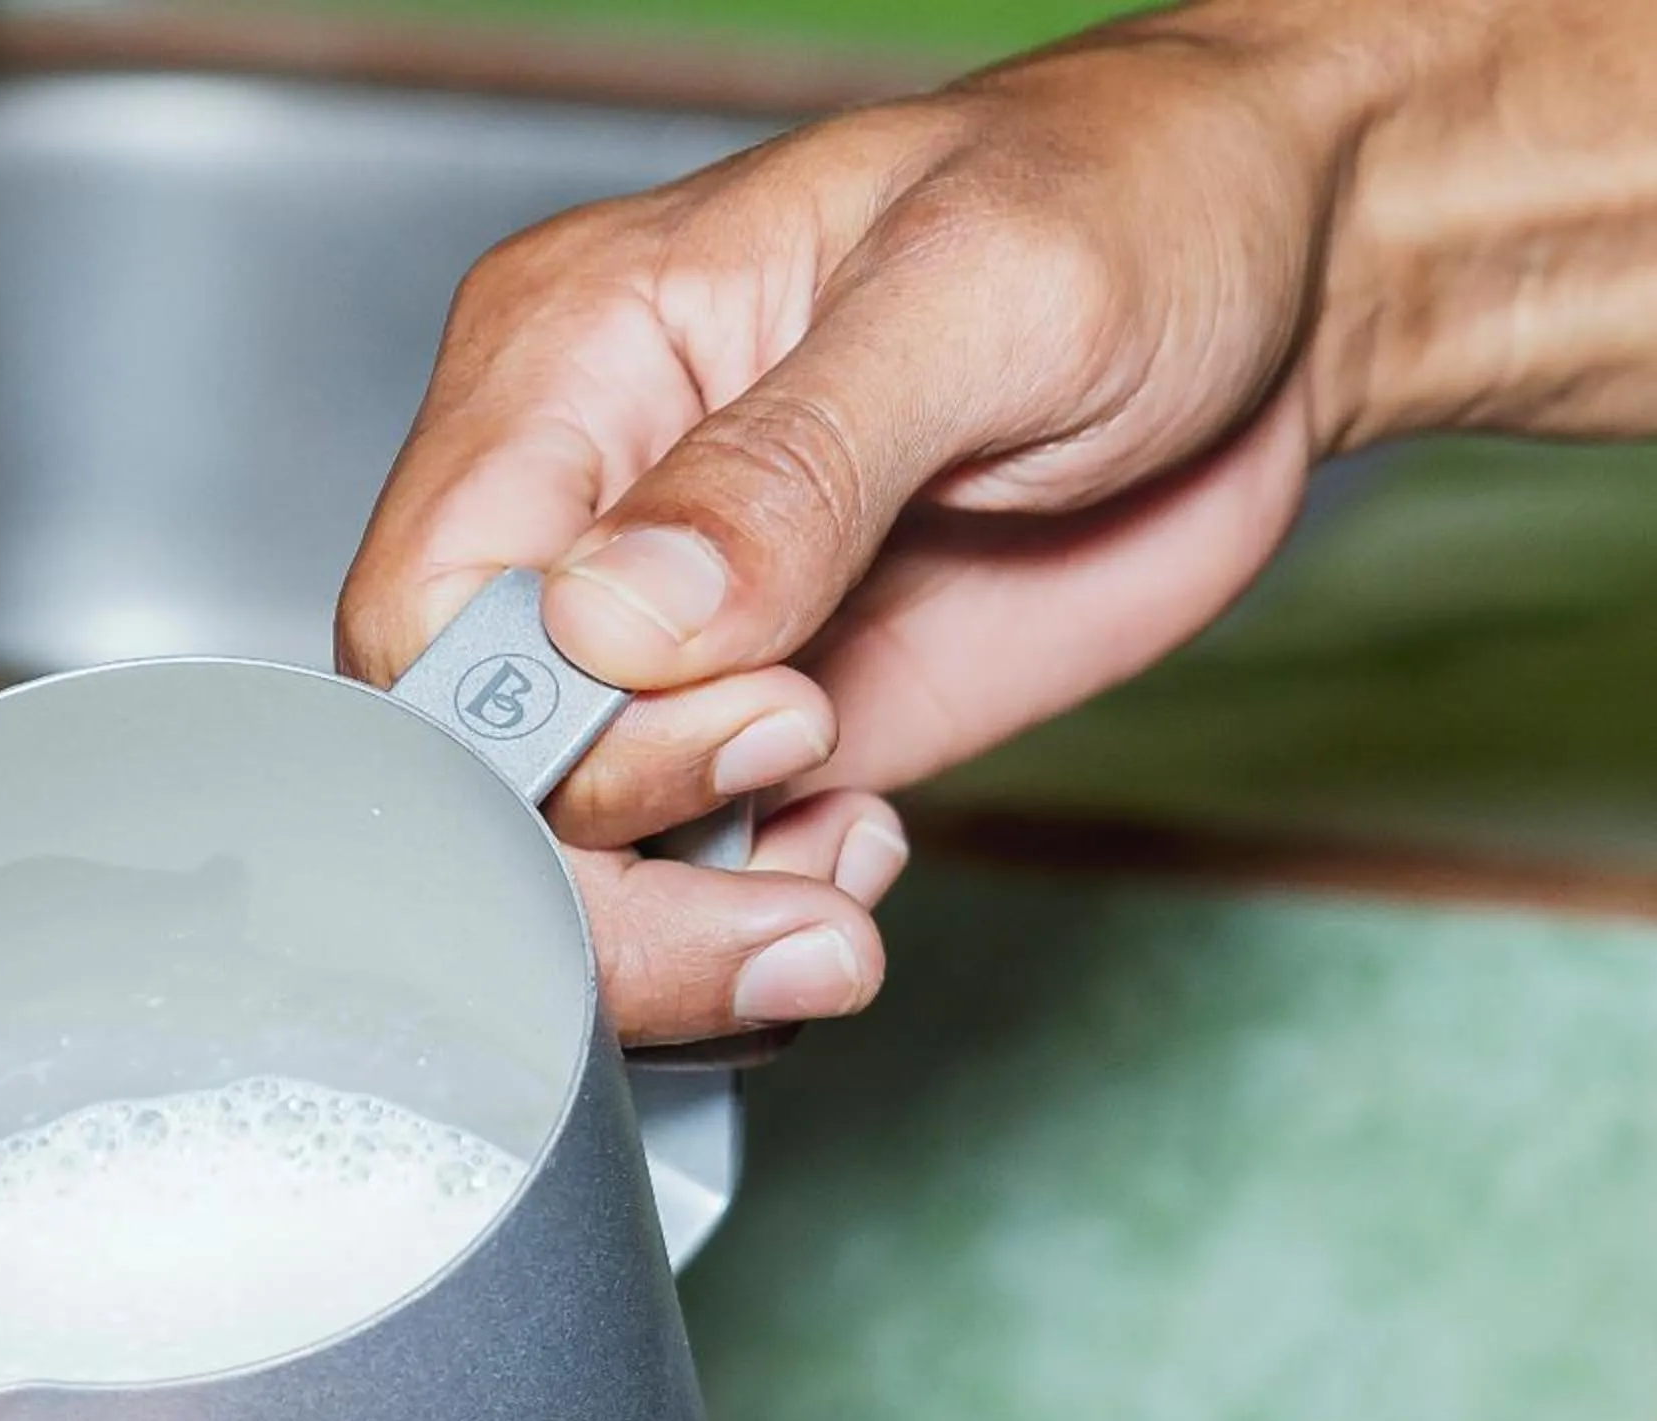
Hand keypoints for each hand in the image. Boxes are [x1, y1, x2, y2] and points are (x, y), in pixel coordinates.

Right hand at [342, 0, 1655, 1047]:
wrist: (1281, 284)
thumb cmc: (1131, 205)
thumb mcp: (982, 294)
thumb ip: (789, 464)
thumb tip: (619, 618)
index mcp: (567, 365)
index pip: (423, 611)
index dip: (531, 729)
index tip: (750, 714)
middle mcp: (585, 513)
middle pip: (474, 772)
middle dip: (614, 871)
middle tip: (804, 875)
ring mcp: (669, 640)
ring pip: (564, 858)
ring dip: (686, 931)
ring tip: (836, 914)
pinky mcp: (761, 725)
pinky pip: (683, 880)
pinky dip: (750, 925)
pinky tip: (857, 866)